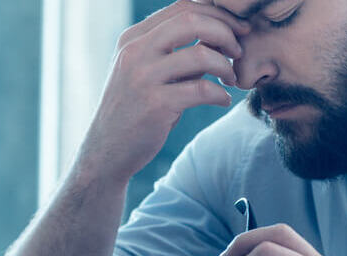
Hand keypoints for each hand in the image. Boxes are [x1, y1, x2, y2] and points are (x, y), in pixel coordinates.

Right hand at [76, 0, 250, 183]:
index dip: (218, 14)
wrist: (107, 149)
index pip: (183, 7)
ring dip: (226, 66)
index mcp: (134, 37)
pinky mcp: (155, 105)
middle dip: (226, 32)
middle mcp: (135, 51)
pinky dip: (221, 94)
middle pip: (192, 21)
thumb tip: (220, 35)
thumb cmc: (136, 108)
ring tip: (231, 79)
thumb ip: (177, 52)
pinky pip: (202, 89)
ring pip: (200, 54)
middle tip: (239, 51)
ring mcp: (143, 77)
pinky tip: (223, 101)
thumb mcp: (148, 71)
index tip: (239, 28)